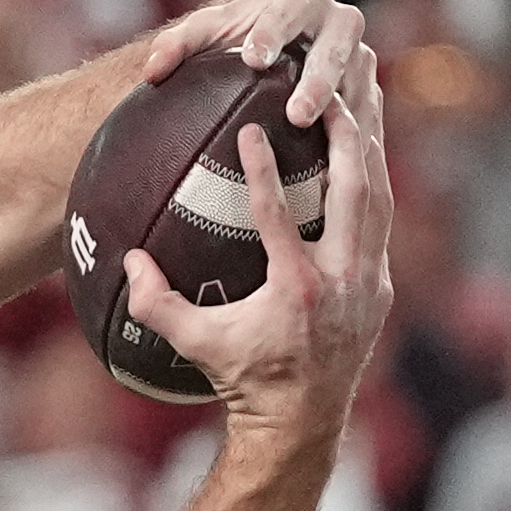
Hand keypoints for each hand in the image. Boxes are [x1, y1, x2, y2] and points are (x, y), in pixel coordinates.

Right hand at [119, 83, 392, 441]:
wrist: (300, 421)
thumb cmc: (243, 380)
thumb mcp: (194, 344)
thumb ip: (157, 305)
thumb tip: (129, 262)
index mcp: (296, 290)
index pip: (278, 214)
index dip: (263, 167)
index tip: (251, 126)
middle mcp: (341, 280)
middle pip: (353, 189)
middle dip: (344, 133)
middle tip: (327, 88)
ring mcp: (369, 281)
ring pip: (380, 198)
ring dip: (370, 146)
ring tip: (359, 102)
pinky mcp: (381, 285)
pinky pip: (382, 220)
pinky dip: (375, 182)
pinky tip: (365, 152)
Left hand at [142, 0, 375, 130]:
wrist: (274, 54)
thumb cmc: (235, 42)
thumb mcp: (205, 38)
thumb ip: (176, 46)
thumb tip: (153, 71)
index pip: (291, 9)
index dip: (274, 31)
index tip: (252, 58)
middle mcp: (341, 22)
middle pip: (338, 46)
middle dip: (319, 80)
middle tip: (296, 115)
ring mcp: (360, 56)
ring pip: (359, 83)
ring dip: (345, 115)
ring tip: (322, 149)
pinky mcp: (367, 90)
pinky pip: (367, 115)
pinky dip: (356, 138)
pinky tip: (337, 169)